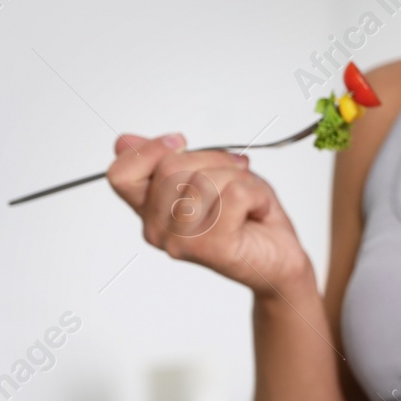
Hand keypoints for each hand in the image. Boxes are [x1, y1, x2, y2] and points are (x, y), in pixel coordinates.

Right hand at [106, 133, 313, 296]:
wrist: (279, 258)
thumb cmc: (245, 216)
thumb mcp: (204, 174)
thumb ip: (166, 160)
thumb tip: (124, 141)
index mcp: (149, 211)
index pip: (121, 176)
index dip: (149, 150)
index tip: (181, 142)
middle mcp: (157, 230)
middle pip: (169, 167)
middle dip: (213, 159)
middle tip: (235, 176)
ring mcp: (181, 242)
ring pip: (203, 180)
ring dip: (238, 179)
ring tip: (248, 199)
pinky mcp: (212, 247)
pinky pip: (234, 194)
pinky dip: (256, 194)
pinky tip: (257, 211)